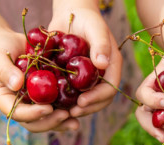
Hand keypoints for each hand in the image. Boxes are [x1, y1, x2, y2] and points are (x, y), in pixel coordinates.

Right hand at [0, 28, 76, 131]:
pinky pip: (57, 107)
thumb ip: (5, 70)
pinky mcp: (47, 96)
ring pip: (48, 119)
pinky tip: (82, 109)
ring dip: (62, 122)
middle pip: (35, 123)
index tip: (47, 108)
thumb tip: (17, 84)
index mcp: (5, 100)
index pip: (17, 113)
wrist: (10, 43)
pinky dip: (69, 110)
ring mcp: (34, 103)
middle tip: (66, 115)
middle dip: (51, 121)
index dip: (33, 114)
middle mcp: (21, 105)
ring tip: (75, 121)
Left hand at [48, 3, 121, 117]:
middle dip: (86, 108)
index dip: (97, 98)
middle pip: (99, 100)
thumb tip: (103, 64)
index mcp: (111, 67)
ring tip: (61, 112)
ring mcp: (88, 79)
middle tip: (70, 113)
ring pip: (85, 100)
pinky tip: (52, 104)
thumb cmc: (86, 18)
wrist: (71, 13)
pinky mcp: (74, 79)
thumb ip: (101, 44)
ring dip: (75, 108)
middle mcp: (102, 76)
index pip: (109, 89)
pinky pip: (71, 94)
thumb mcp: (95, 28)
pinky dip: (64, 100)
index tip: (82, 102)